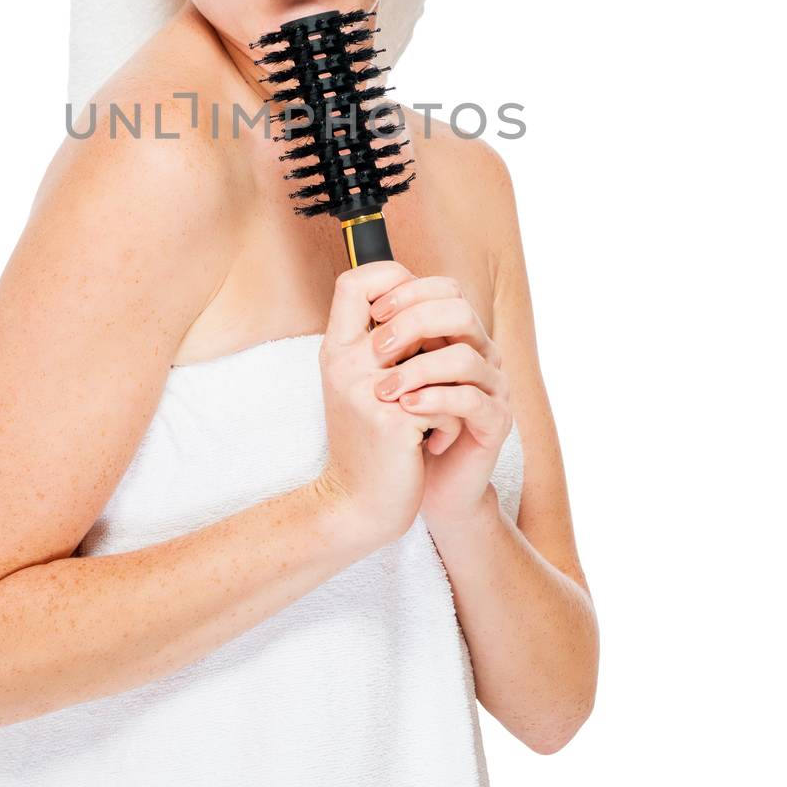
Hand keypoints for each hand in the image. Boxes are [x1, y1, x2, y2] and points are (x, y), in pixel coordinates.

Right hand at [314, 262, 441, 550]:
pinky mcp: (393, 423)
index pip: (353, 282)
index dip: (391, 281)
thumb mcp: (360, 385)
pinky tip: (435, 443)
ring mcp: (367, 392)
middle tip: (444, 367)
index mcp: (335, 350)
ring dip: (449, 383)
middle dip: (438, 337)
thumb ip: (379, 345)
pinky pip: (446, 402)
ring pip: (435, 357)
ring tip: (441, 408)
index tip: (415, 311)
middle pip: (402, 311)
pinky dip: (451, 424)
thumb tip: (422, 302)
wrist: (357, 505)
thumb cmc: (368, 441)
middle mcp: (345, 364)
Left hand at [367, 275, 511, 534]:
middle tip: (377, 350)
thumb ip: (378, 332)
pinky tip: (406, 409)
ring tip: (384, 392)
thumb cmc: (392, 424)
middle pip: (458, 311)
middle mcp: (479, 353)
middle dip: (413, 322)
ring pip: (464, 357)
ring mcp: (491, 387)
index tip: (372, 314)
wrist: (403, 487)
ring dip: (418, 369)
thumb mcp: (378, 373)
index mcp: (454, 335)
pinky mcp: (495, 422)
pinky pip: (471, 400)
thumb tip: (361, 289)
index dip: (408, 292)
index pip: (443, 289)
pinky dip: (435, 401)